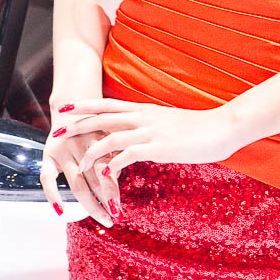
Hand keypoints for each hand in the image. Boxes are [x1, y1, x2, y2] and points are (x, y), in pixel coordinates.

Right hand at [39, 119, 119, 227]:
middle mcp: (81, 143)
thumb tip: (116, 183)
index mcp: (99, 137)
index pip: (107, 168)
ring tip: (101, 217)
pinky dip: (52, 194)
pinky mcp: (48, 154)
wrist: (72, 104)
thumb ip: (114, 155)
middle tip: (113, 218)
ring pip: (77, 181)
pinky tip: (61, 211)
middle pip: (94, 177)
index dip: (113, 190)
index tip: (119, 210)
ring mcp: (63, 149)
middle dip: (105, 199)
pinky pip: (47, 178)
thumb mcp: (109, 134)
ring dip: (90, 203)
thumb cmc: (96, 125)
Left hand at [57, 98, 240, 210]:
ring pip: (111, 137)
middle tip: (58, 130)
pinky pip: (128, 155)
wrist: (221, 127)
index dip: (86, 105)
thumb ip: (150, 127)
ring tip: (80, 165)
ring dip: (92, 152)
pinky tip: (105, 176)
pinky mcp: (158, 147)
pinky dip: (113, 165)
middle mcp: (143, 117)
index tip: (67, 106)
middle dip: (79, 125)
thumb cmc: (198, 128)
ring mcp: (150, 131)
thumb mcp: (168, 123)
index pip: (109, 104)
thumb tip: (136, 135)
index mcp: (144, 110)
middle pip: (103, 118)